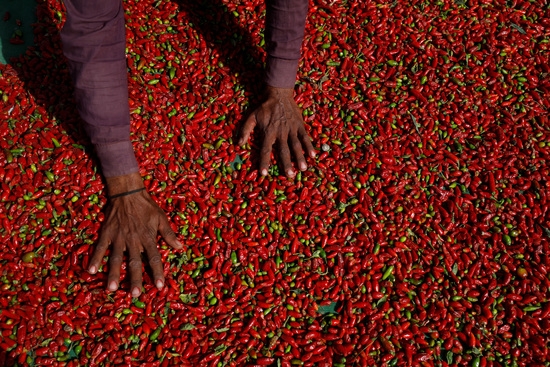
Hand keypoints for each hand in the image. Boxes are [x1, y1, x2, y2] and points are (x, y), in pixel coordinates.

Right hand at [88, 172, 181, 296]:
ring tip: (111, 289)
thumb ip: (169, 234)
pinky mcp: (107, 233)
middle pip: (134, 262)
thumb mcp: (161, 218)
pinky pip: (100, 247)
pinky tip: (91, 271)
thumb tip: (180, 247)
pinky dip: (95, 259)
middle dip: (135, 279)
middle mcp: (133, 240)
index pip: (154, 258)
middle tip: (135, 294)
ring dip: (113, 274)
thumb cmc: (147, 207)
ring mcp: (118, 238)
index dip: (157, 272)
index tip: (160, 286)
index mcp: (148, 238)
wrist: (128, 193)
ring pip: (115, 258)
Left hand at [239, 86, 315, 176]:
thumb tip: (238, 144)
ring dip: (299, 157)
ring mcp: (291, 129)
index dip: (264, 162)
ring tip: (303, 169)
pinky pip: (305, 137)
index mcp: (268, 132)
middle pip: (283, 150)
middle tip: (289, 176)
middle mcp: (280, 132)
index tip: (263, 174)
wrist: (279, 94)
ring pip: (296, 145)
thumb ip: (245, 130)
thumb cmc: (264, 107)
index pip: (265, 150)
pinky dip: (309, 146)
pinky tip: (313, 155)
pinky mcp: (299, 125)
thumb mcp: (252, 117)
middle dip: (286, 163)